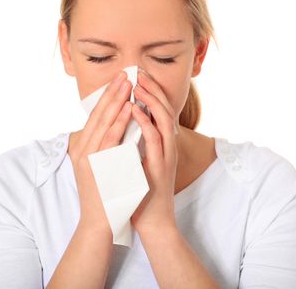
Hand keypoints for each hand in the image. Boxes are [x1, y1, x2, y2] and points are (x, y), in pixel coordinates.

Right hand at [68, 70, 133, 229]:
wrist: (99, 223)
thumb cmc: (104, 196)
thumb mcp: (100, 168)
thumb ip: (103, 149)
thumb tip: (113, 131)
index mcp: (83, 148)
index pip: (96, 118)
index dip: (108, 98)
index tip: (119, 82)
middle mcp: (82, 150)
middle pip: (98, 115)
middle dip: (112, 93)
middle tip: (125, 74)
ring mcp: (88, 157)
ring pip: (103, 122)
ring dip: (116, 101)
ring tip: (128, 84)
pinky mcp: (97, 165)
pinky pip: (110, 139)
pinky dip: (119, 121)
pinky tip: (128, 108)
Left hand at [130, 70, 178, 232]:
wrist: (153, 222)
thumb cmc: (143, 194)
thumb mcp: (141, 164)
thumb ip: (139, 146)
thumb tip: (127, 128)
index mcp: (163, 146)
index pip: (160, 112)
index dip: (151, 93)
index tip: (139, 77)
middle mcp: (168, 148)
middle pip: (165, 110)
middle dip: (152, 90)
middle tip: (139, 72)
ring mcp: (166, 157)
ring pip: (164, 121)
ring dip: (151, 101)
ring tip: (138, 85)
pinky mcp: (161, 168)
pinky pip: (155, 141)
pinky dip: (146, 123)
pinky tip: (135, 111)